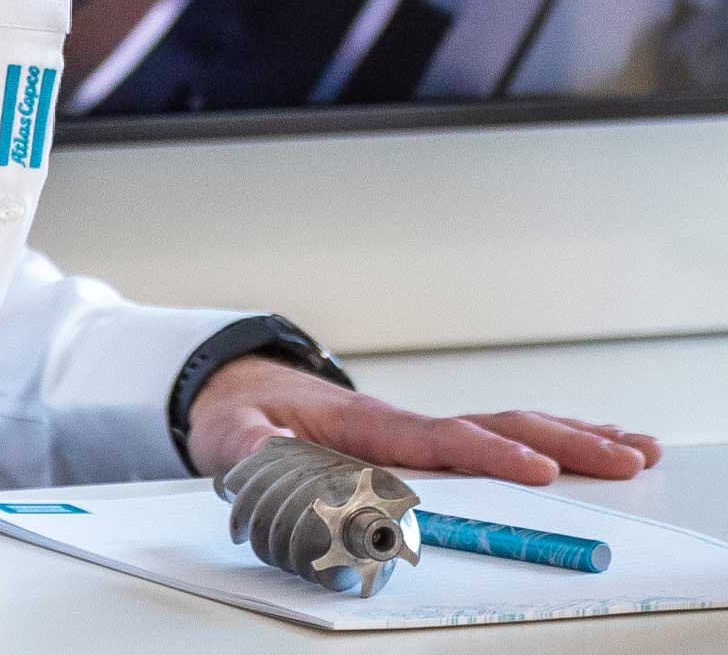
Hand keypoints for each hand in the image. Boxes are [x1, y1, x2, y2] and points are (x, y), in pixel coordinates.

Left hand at [184, 355, 665, 486]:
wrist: (240, 389)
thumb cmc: (243, 416)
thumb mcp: (236, 439)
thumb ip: (260, 462)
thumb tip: (296, 485)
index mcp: (366, 425)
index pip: (438, 437)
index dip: (489, 453)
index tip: (537, 470)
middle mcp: (404, 422)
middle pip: (493, 425)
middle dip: (561, 441)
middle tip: (625, 458)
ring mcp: (419, 429)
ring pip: (505, 426)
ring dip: (571, 436)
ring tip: (636, 450)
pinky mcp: (425, 442)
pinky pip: (494, 436)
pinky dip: (547, 439)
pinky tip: (590, 448)